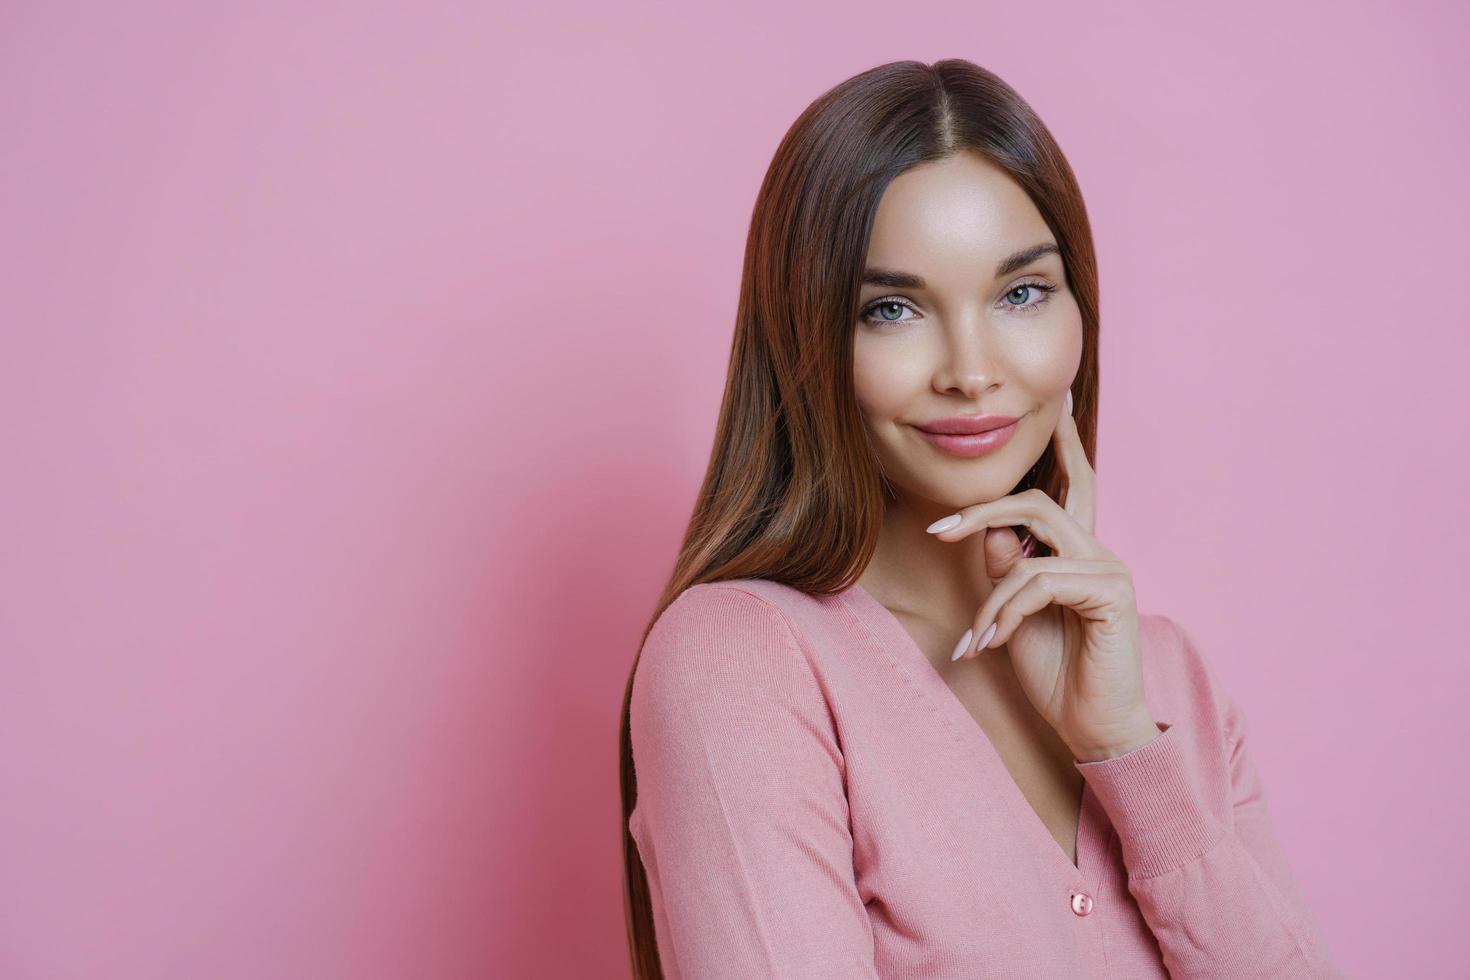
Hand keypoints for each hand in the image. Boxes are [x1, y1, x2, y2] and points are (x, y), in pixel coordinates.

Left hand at [928, 389, 1160, 762]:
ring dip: (991, 597)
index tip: (1057, 400)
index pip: (1074, 484)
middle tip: (938, 531)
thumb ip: (1005, 572)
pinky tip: (992, 645)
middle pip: (1041, 501)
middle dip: (983, 511)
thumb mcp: (1014, 618)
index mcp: (1077, 553)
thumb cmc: (1057, 676)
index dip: (1065, 443)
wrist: (1093, 730)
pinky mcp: (1111, 594)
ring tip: (976, 639)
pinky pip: (1038, 582)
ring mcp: (1109, 570)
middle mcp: (1097, 553)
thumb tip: (990, 533)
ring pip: (1030, 549)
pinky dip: (1005, 612)